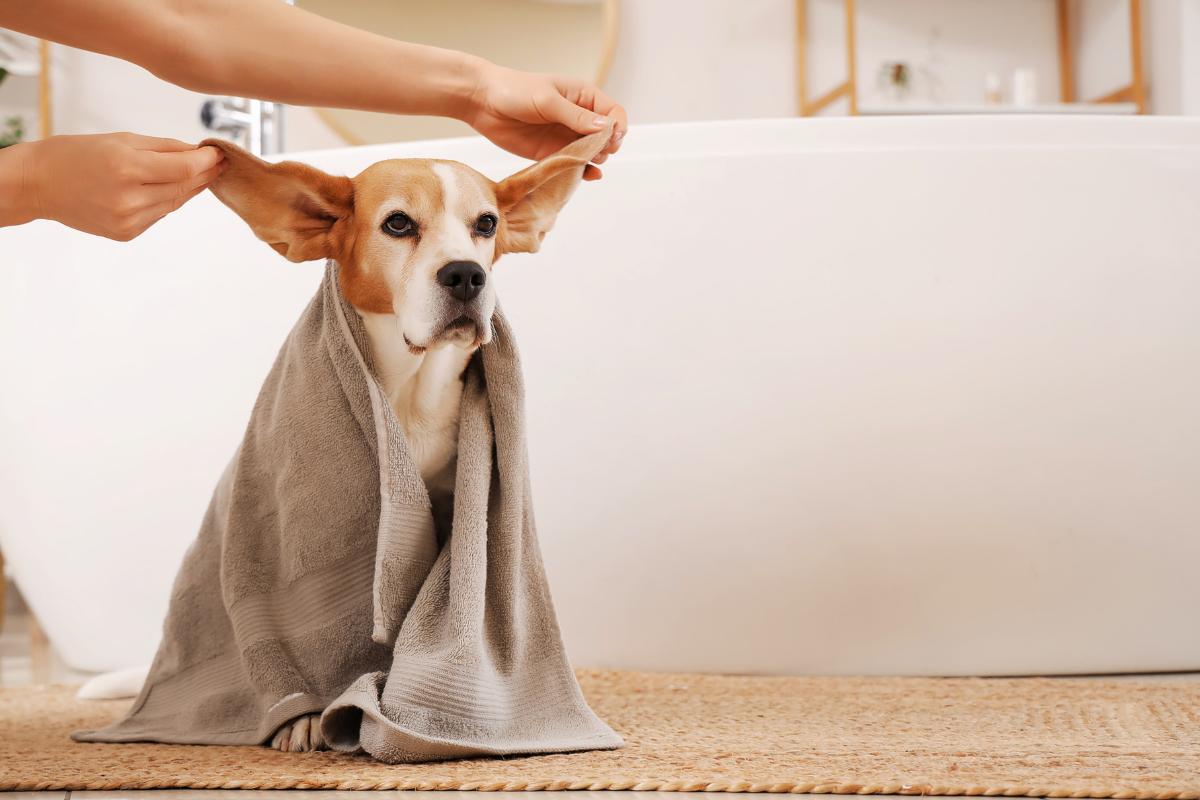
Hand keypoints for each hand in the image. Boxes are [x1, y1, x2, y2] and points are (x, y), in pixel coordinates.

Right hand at [19, 133, 225, 240]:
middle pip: (185, 187)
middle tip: (219, 163)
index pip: (186, 168)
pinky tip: (167, 189)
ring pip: (175, 203)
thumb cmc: (76, 155)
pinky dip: (167, 201)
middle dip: (205, 174)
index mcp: (127, 168)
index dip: (208, 161)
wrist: (40, 184)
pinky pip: (159, 215)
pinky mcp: (127, 233)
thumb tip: (197, 152)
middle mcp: (130, 199)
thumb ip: (164, 147)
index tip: (219, 152)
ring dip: (189, 188)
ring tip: (200, 174)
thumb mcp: (121, 139)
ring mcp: (129, 220)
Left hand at [465, 63, 626, 180]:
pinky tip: (588, 176)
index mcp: (582, 96)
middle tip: (593, 153)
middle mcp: (578, 117)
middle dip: (606, 147)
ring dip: (594, 160)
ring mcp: (566, 136)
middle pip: (607, 136)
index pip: (614, 113)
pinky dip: (583, 172)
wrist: (483, 102)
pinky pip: (574, 165)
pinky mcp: (552, 152)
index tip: (610, 140)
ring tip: (584, 162)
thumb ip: (576, 116)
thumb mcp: (548, 100)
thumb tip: (606, 128)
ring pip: (592, 153)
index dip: (617, 128)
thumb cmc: (514, 90)